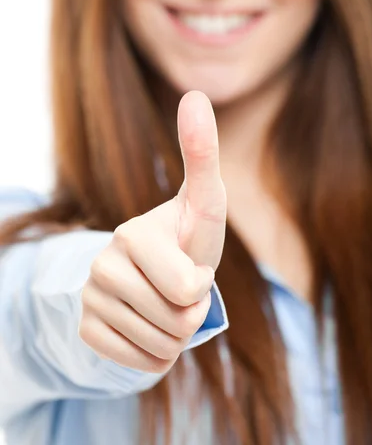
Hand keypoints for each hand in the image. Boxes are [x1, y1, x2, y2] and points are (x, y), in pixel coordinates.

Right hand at [79, 91, 226, 372]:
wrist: (152, 277)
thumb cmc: (187, 238)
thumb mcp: (203, 201)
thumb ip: (201, 152)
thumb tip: (194, 92)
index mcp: (134, 233)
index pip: (190, 287)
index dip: (202, 284)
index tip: (190, 265)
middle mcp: (103, 263)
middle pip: (178, 321)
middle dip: (192, 312)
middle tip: (182, 290)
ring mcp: (90, 298)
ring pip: (161, 345)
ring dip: (177, 334)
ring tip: (167, 305)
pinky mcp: (85, 329)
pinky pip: (140, 363)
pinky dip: (155, 353)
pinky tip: (147, 324)